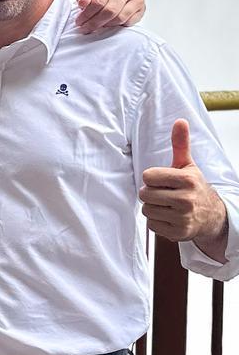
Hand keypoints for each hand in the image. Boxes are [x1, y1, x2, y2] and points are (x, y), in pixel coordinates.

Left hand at [74, 0, 144, 32]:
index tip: (79, 22)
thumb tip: (83, 2)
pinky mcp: (142, 8)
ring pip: (119, 17)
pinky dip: (117, 26)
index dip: (87, 14)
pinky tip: (108, 25)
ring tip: (95, 28)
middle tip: (85, 28)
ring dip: (105, 26)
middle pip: (109, 11)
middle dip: (94, 22)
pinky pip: (129, 22)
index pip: (98, 1)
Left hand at [140, 120, 228, 252]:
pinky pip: (151, 224)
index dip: (152, 178)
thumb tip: (180, 121)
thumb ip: (180, 144)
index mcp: (187, 180)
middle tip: (164, 193)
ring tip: (167, 205)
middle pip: (144, 194)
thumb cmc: (193, 186)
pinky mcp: (178, 233)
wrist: (210, 215)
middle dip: (150, 193)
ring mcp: (183, 218)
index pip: (148, 176)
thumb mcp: (188, 165)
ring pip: (146, 209)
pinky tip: (169, 216)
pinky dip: (156, 221)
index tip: (163, 180)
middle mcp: (186, 199)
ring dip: (152, 207)